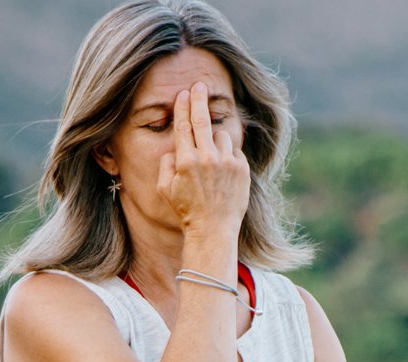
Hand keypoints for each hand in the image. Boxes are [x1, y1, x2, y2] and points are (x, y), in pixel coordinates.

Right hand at [157, 82, 250, 234]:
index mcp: (186, 161)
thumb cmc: (186, 210)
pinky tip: (223, 172)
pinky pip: (234, 150)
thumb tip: (174, 147)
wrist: (213, 229)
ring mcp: (227, 162)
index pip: (183, 125)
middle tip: (200, 86)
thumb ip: (166, 164)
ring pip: (221, 135)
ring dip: (216, 140)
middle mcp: (207, 158)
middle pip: (202, 120)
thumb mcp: (165, 189)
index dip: (183, 106)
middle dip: (200, 99)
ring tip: (212, 160)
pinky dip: (228, 155)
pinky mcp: (242, 168)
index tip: (184, 93)